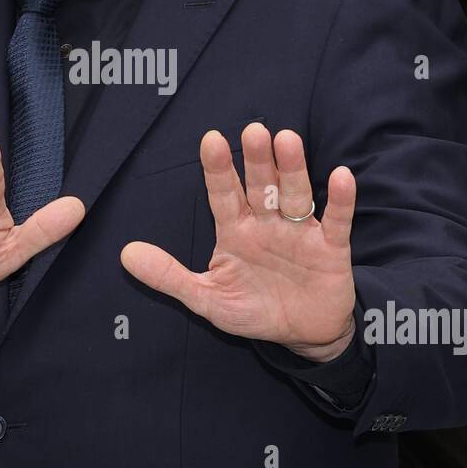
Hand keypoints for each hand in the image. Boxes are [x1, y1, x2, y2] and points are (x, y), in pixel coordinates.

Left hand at [119, 124, 355, 356]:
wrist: (302, 336)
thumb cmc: (254, 310)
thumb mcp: (207, 298)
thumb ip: (169, 276)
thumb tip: (126, 254)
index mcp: (236, 230)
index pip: (223, 194)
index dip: (218, 169)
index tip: (211, 140)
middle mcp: (267, 224)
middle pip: (261, 185)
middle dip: (257, 159)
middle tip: (253, 131)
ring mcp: (300, 232)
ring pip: (295, 194)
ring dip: (292, 168)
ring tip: (287, 140)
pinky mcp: (330, 248)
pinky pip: (335, 220)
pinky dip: (340, 200)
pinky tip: (340, 176)